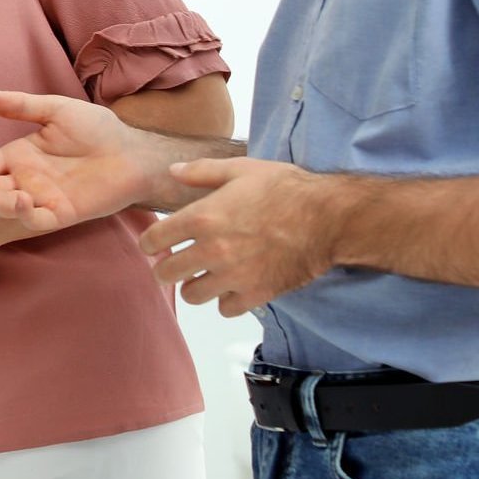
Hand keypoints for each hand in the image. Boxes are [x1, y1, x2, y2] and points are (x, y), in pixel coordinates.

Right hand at [0, 90, 170, 227]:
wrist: (132, 152)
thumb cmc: (97, 129)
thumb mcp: (56, 110)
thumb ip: (22, 106)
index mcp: (17, 158)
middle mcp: (23, 181)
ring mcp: (41, 200)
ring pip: (7, 207)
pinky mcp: (61, 215)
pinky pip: (37, 221)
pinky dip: (26, 214)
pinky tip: (23, 200)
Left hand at [140, 157, 344, 315]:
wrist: (328, 218)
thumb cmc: (285, 189)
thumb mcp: (240, 169)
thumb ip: (201, 171)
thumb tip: (172, 171)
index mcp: (203, 217)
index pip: (153, 240)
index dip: (151, 241)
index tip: (157, 242)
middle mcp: (213, 250)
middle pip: (166, 273)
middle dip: (166, 267)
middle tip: (175, 262)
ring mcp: (234, 276)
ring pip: (192, 295)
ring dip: (194, 286)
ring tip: (203, 275)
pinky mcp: (256, 294)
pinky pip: (225, 309)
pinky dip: (225, 300)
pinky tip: (232, 285)